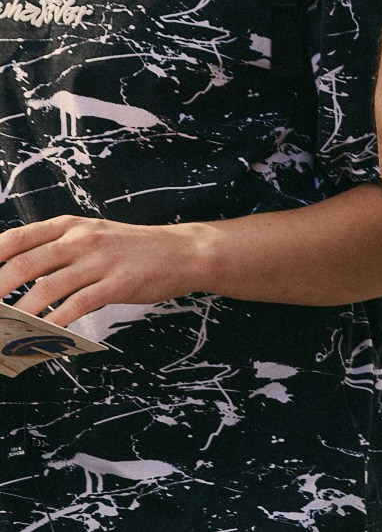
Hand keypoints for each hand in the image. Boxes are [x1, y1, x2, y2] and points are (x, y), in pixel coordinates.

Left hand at [0, 215, 204, 327]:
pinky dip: (54, 323)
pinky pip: (77, 306)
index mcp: (70, 226)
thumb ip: (54, 248)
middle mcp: (82, 240)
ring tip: (6, 330)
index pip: (16, 239)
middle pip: (24, 265)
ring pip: (46, 289)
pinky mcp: (118, 284)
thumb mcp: (91, 235)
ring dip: (20, 314)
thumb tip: (11, 271)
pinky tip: (42, 335)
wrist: (183, 252)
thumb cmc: (131, 248)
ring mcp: (100, 261)